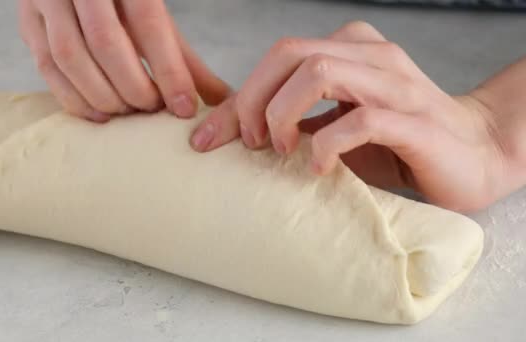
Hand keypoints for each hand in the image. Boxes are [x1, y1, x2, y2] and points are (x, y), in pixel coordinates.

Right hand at [19, 0, 229, 121]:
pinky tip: (100, 115)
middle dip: (134, 87)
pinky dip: (75, 100)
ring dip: (103, 97)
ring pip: (70, 58)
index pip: (149, 24)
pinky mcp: (26, 23)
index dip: (169, 71)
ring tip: (129, 112)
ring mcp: (46, 0)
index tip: (183, 107)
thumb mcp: (155, 18)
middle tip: (152, 110)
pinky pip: (47, 69)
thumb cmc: (123, 2)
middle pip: (106, 43)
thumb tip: (220, 100)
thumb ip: (183, 58)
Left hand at [191, 21, 506, 211]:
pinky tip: (319, 167)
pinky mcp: (414, 121)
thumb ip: (294, 121)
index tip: (210, 138)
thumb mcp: (334, 128)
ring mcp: (395, 85)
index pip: (279, 56)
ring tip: (282, 151)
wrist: (473, 154)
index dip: (239, 96)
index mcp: (350, 50)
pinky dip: (327, 146)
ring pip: (320, 72)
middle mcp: (372, 56)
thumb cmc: (396, 144)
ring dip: (284, 115)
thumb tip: (234, 132)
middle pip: (290, 53)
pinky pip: (359, 119)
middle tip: (253, 143)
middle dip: (254, 100)